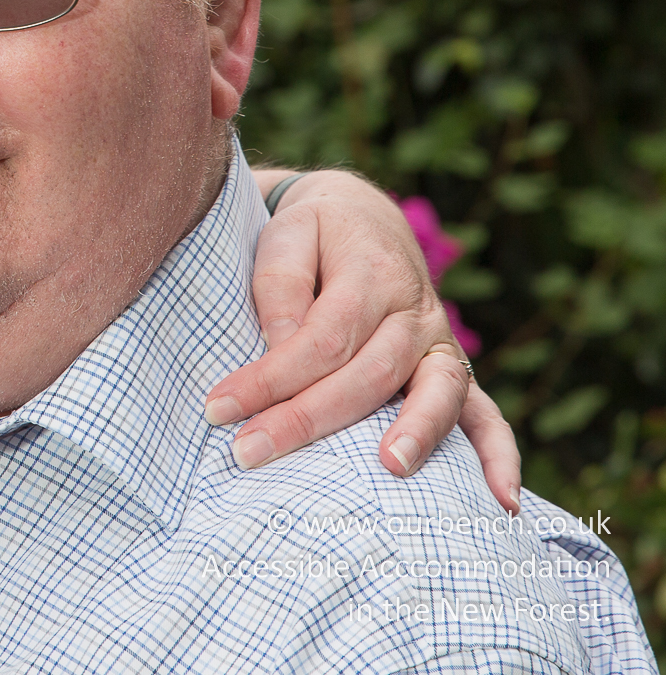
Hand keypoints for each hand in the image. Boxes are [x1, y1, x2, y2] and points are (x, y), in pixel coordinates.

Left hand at [205, 169, 519, 513]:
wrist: (365, 218)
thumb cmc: (315, 234)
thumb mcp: (288, 234)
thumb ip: (281, 286)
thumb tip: (280, 347)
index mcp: (370, 274)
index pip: (320, 337)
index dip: (269, 377)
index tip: (219, 408)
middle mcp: (415, 312)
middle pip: (367, 374)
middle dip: (307, 419)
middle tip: (249, 452)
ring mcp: (440, 344)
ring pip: (434, 393)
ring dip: (415, 434)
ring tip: (390, 469)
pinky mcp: (454, 370)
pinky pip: (486, 414)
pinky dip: (499, 457)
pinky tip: (501, 501)